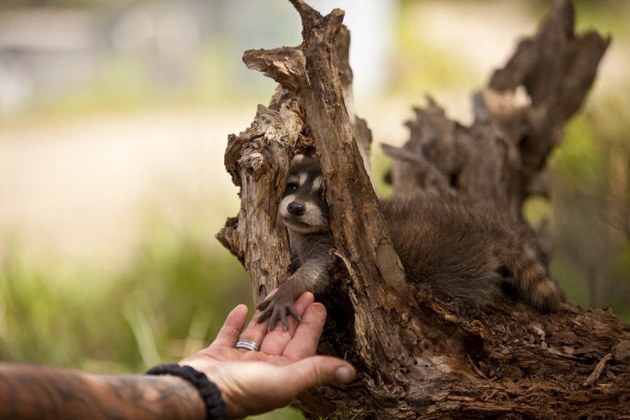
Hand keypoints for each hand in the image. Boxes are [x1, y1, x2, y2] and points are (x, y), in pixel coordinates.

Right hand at [179, 292, 355, 418]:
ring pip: (258, 334)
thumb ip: (316, 371)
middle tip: (304, 292)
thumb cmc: (242, 390)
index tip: (319, 304)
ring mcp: (238, 362)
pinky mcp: (217, 355)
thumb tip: (350, 373)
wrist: (195, 393)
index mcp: (280, 374)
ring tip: (277, 294)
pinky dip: (236, 322)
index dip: (311, 325)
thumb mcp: (285, 380)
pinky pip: (230, 335)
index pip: (303, 346)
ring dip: (268, 315)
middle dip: (294, 315)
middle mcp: (262, 369)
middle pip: (283, 337)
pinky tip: (242, 308)